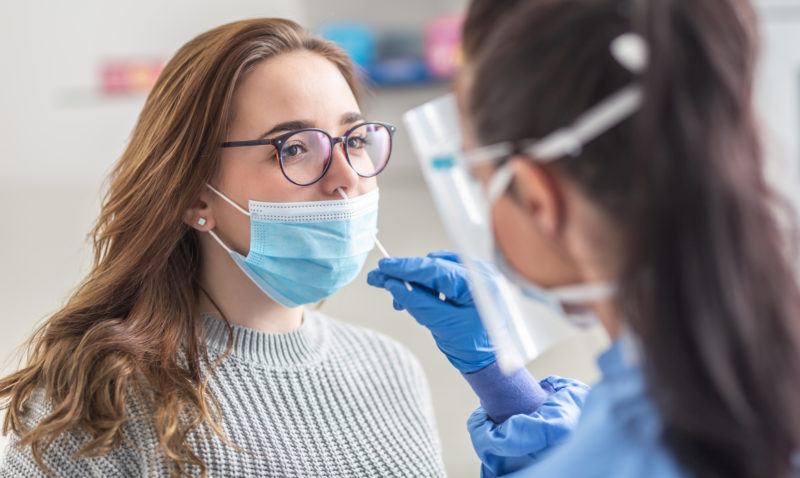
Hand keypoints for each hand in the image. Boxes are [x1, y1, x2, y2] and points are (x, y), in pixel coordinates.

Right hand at [367, 250, 495, 372]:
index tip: (383, 266)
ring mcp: (475, 275)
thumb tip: (392, 284)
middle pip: (433, 266)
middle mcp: (479, 273)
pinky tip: (414, 300)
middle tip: (377, 279)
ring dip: (414, 283)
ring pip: (434, 271)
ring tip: (398, 302)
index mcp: (478, 283)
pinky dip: (425, 287)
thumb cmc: (471, 346)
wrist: (488, 360)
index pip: (435, 269)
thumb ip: (417, 303)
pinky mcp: (469, 281)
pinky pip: (441, 277)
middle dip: (405, 275)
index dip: (406, 267)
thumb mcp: (442, 325)